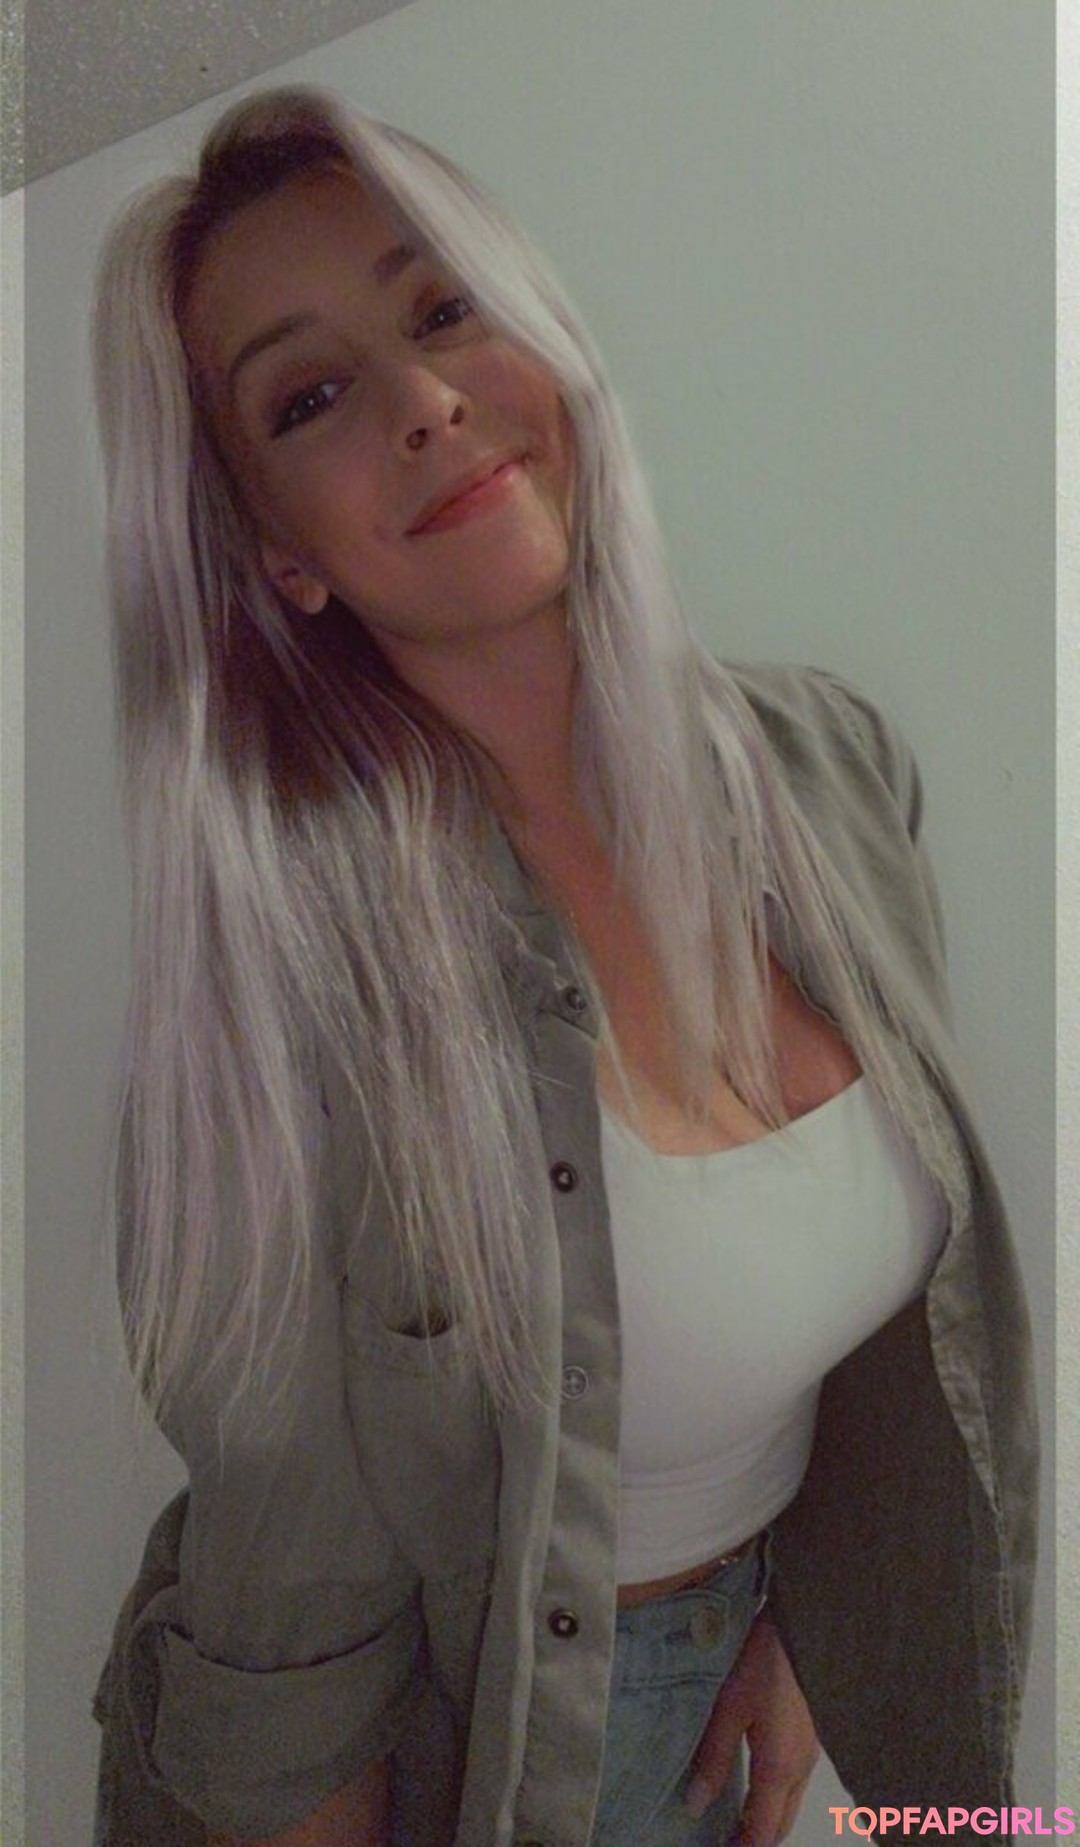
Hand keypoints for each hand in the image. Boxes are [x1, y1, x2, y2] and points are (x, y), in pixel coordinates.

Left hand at [685, 1611, 818, 1845]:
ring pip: (789, 1803)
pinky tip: (755, 1787)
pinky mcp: (811, 1734)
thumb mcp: (728, 1707)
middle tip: (726, 1843)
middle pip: (780, 1823)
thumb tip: (695, 1805)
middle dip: (756, 1839)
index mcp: (779, 1767)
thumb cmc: (763, 1660)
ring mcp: (810, 1751)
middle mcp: (800, 1767)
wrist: (802, 1625)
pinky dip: (775, 1798)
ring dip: (766, 1820)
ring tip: (735, 1823)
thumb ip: (714, 1758)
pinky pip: (794, 1782)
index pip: (762, 1829)